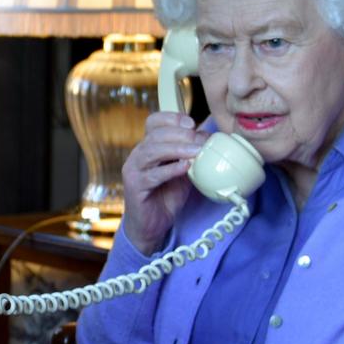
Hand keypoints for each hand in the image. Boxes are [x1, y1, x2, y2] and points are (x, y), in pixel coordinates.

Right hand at [120, 112, 206, 253]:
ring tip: (196, 152)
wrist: (152, 225)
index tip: (192, 124)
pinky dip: (170, 169)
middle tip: (201, 140)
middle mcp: (138, 155)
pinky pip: (152, 175)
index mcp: (148, 146)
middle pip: (155, 134)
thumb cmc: (166, 196)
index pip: (154, 122)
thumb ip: (192, 155)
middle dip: (181, 134)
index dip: (172, 118)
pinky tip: (185, 168)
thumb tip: (210, 139)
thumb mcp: (184, 171)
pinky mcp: (135, 187)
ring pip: (152, 151)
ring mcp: (133, 170)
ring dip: (177, 149)